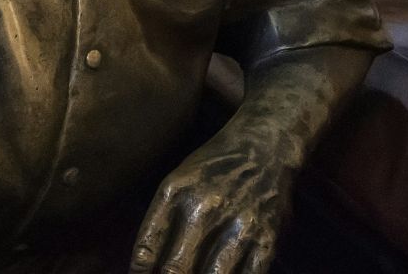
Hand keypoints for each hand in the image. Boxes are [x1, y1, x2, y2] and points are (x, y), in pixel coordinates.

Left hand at [130, 117, 298, 273]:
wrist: (265, 145)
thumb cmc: (213, 166)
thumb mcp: (177, 181)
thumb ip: (161, 221)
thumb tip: (145, 266)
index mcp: (175, 193)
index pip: (147, 247)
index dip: (140, 273)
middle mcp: (204, 210)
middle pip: (175, 268)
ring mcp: (237, 227)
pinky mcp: (266, 241)